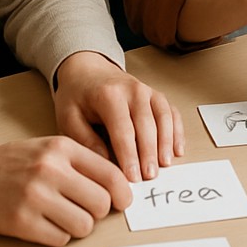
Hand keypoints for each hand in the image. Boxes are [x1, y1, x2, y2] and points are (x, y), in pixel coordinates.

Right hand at [0, 136, 128, 246]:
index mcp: (61, 147)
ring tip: (65, 216)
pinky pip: (60, 239)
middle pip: (101, 202)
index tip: (123, 201)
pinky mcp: (22, 223)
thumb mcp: (47, 147)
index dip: (122, 192)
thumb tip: (116, 184)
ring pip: (84, 225)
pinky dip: (59, 235)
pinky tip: (46, 224)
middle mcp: (51, 170)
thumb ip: (80, 161)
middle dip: (99, 211)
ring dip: (80, 225)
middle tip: (88, 209)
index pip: (110, 174)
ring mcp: (35, 197)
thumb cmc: (10, 162)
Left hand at [53, 51, 183, 182]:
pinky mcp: (155, 94)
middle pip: (146, 124)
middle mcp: (132, 90)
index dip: (129, 155)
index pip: (123, 130)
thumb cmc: (77, 96)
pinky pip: (171, 112)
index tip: (132, 177)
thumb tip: (105, 163)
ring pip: (163, 117)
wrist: (87, 69)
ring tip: (165, 165)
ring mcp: (147, 90)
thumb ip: (85, 140)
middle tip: (150, 176)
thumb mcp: (69, 117)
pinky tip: (177, 149)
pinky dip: (177, 130)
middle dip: (149, 153)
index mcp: (109, 95)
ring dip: (166, 142)